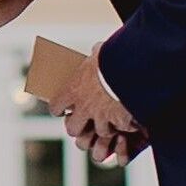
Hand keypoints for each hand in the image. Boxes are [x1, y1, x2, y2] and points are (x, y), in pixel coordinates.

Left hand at [26, 34, 140, 165]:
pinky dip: (123, 134)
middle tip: (82, 123)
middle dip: (77, 128)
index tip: (62, 110)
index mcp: (73, 90)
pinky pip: (119, 135)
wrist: (129, 70)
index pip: (56, 106)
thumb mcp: (100, 54)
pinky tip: (127, 129)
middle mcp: (83, 108)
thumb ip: (95, 55)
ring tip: (108, 129)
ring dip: (101, 134)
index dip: (58, 110)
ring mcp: (101, 118)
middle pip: (73, 129)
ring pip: (96, 136)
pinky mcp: (118, 124)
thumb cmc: (112, 59)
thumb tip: (97, 49)